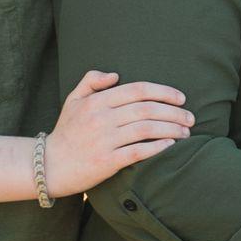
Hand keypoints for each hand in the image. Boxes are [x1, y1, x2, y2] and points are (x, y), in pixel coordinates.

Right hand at [45, 69, 194, 196]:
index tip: (181, 98)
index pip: (138, 90)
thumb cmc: (66, 132)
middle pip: (147, 109)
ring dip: (171, 129)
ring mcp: (104, 140)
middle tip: (191, 117)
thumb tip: (115, 75)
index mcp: (97, 101)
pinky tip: (171, 145)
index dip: (163, 92)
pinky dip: (157, 147)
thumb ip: (91, 81)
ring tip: (186, 132)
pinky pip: (138, 152)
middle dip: (174, 112)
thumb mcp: (72, 100)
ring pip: (146, 129)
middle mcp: (102, 118)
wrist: (49, 165)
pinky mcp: (107, 162)